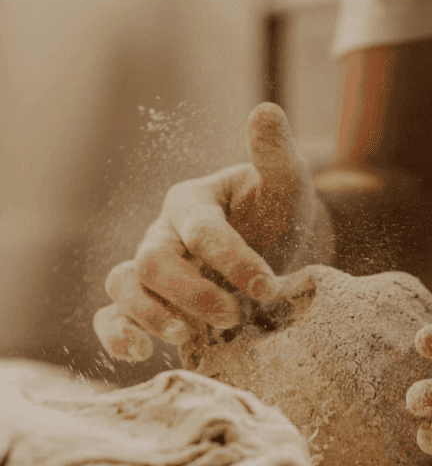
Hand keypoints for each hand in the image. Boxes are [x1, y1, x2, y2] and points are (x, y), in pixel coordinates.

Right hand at [93, 104, 331, 361]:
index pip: (201, 230)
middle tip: (235, 316)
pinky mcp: (148, 305)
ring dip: (152, 315)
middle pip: (153, 261)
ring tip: (190, 337)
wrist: (279, 250)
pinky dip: (117, 336)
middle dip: (193, 292)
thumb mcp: (286, 183)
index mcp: (192, 202)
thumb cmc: (280, 213)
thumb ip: (274, 153)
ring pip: (123, 286)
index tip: (269, 286)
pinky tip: (141, 354)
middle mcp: (163, 233)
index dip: (232, 259)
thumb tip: (266, 110)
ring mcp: (151, 271)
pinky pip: (111, 317)